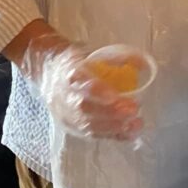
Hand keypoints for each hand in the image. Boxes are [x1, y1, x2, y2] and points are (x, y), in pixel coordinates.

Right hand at [18, 29, 142, 139]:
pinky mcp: (68, 125)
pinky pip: (89, 134)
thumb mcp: (87, 51)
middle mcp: (62, 94)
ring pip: (86, 125)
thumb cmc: (71, 59)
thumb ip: (113, 57)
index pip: (79, 81)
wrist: (44, 71)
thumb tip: (143, 63)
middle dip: (110, 113)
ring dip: (113, 128)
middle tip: (134, 111)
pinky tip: (128, 134)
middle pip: (83, 108)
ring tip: (135, 125)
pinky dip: (110, 135)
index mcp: (66, 71)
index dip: (97, 90)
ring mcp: (64, 113)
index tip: (116, 96)